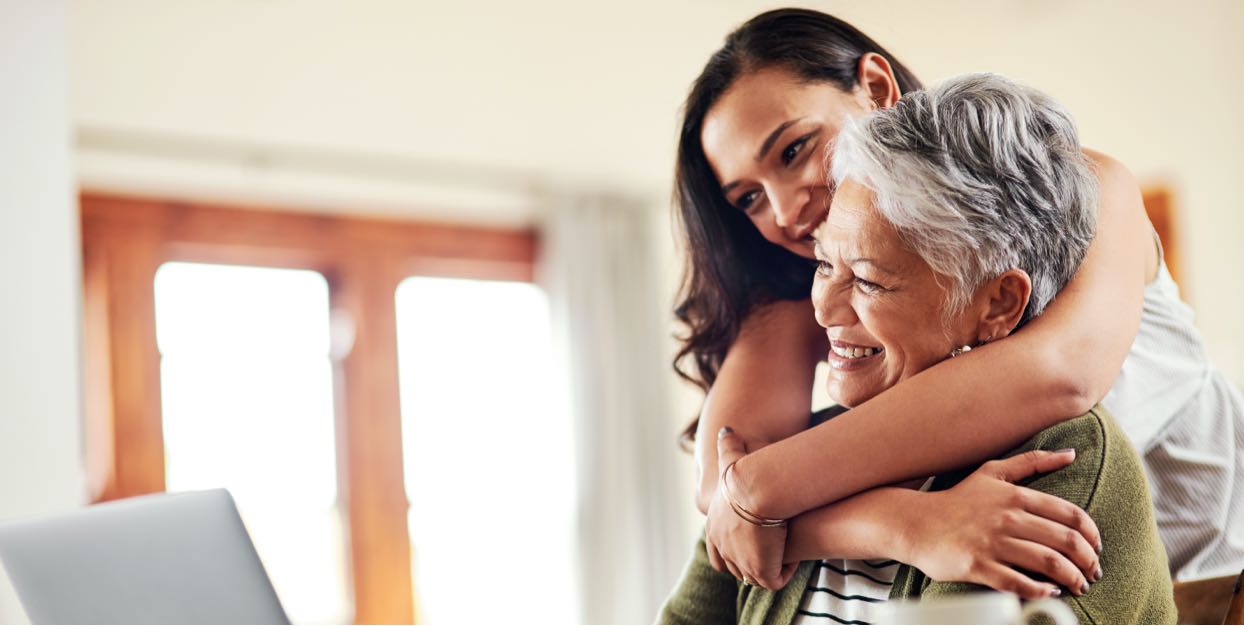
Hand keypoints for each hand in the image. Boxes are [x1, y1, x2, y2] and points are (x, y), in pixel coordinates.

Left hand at [704, 427, 797, 589]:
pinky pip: (774, 580)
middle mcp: (723, 548)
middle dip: (752, 563)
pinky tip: (794, 558)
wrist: (757, 489)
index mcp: (714, 528)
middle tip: (771, 552)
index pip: (717, 553)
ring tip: (785, 555)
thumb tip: (726, 429)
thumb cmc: (746, 473)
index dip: (732, 552)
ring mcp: (740, 563)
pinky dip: (784, 572)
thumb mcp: (732, 459)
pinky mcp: (761, 571)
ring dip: (770, 567)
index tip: (751, 544)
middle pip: (735, 568)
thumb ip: (728, 446)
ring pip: (755, 576)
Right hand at [898, 449, 1102, 599]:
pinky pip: (1018, 582)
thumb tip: (1071, 453)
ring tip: (1078, 586)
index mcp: (1015, 495)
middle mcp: (1007, 518)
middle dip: (1087, 561)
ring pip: (1047, 563)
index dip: (1091, 535)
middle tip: (1092, 573)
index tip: (1096, 548)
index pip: (1070, 515)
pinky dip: (1040, 590)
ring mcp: (992, 542)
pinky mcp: (977, 565)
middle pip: (1065, 541)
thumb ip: (1032, 462)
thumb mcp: (993, 473)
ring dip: (1071, 578)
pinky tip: (1049, 592)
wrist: (916, 523)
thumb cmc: (957, 500)